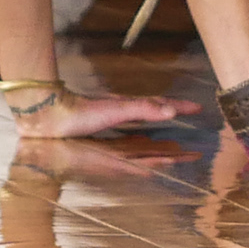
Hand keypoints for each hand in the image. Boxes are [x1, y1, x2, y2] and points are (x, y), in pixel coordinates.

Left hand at [7, 88, 197, 142]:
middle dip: (174, 118)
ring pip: (143, 125)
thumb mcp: (116, 109)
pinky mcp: (100, 129)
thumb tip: (171, 112)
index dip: (180, 107)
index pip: (162, 107)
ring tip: (173, 136)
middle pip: (155, 115)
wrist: (49, 115)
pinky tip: (139, 142)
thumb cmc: (80, 111)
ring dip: (159, 129)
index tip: (199, 108)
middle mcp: (123, 112)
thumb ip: (143, 109)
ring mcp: (112, 121)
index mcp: (130, 106)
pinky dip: (140, 137)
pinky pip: (128, 134)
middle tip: (192, 122)